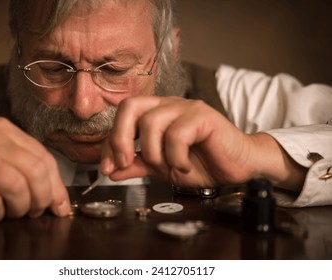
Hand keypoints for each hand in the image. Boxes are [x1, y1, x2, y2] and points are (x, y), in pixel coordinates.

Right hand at [0, 117, 70, 222]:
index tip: (60, 206)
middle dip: (42, 198)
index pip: (45, 158)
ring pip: (16, 187)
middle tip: (36, 211)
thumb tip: (58, 200)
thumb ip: (28, 168)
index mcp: (8, 131)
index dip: (56, 186)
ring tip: (14, 212)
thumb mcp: (1, 152)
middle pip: (35, 171)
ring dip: (20, 208)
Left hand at [100, 96, 305, 190]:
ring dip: (155, 153)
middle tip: (125, 162)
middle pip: (130, 106)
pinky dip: (176, 157)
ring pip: (152, 122)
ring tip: (169, 167)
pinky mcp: (203, 116)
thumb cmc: (203, 163)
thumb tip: (112, 171)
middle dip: (120, 138)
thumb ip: (137, 165)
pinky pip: (177, 134)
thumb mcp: (162, 167)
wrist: (238, 167)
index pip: (122, 117)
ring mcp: (186, 108)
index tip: (108, 168)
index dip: (110, 142)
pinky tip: (185, 166)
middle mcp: (168, 106)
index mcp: (156, 113)